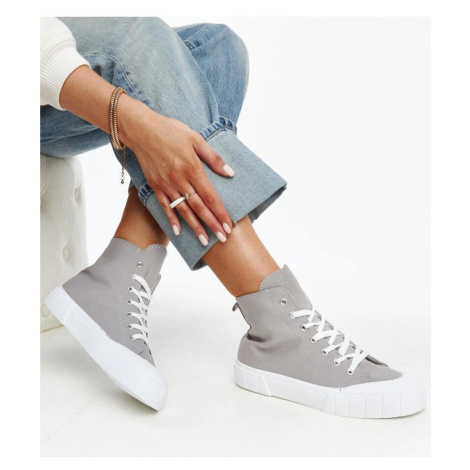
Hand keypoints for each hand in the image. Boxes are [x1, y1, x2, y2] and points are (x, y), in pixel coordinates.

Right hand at [119, 97, 233, 244]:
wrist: (141, 129)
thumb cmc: (171, 131)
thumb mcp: (196, 139)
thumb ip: (213, 158)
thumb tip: (230, 173)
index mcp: (193, 169)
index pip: (210, 197)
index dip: (220, 213)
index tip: (228, 226)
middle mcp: (180, 180)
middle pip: (199, 207)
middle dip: (212, 224)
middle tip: (223, 239)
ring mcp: (166, 185)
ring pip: (183, 210)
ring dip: (194, 227)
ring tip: (204, 241)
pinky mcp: (155, 186)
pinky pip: (165, 206)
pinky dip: (172, 219)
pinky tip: (178, 232)